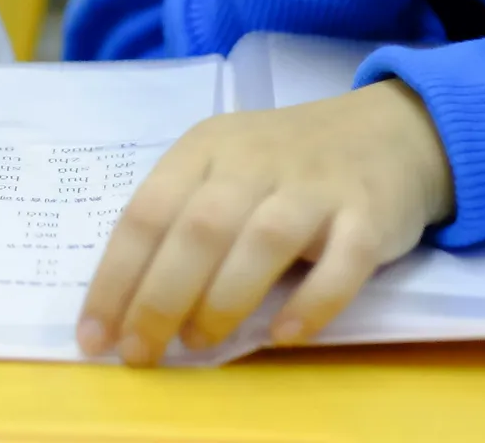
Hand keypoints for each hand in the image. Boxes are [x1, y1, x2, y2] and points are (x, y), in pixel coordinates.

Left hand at [76, 80, 454, 365]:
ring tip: (200, 343)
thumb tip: (130, 309)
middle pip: (199, 230)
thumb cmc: (286, 164)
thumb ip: (182, 222)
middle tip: (142, 353)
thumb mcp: (223, 169)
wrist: (389, 131)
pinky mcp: (370, 213)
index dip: (115, 279)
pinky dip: (312, 302)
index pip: (146, 213)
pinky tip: (283, 334)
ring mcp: (316, 186)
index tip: (95, 337)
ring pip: (264, 241)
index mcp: (206, 148)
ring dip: (224, 299)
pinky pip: (343, 261)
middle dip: (160, 299)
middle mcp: (257, 160)